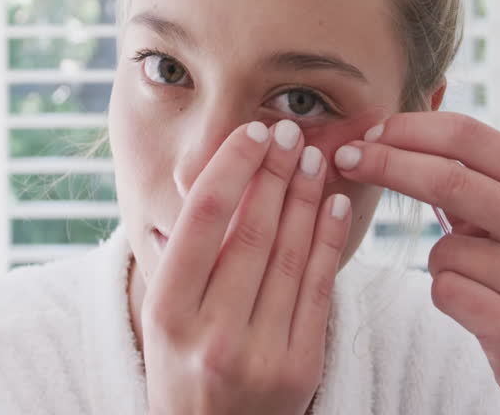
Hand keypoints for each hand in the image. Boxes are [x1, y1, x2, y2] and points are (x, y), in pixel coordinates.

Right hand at [141, 120, 351, 414]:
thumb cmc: (183, 367)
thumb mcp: (166, 316)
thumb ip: (188, 255)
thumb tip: (226, 172)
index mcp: (166, 313)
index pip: (204, 219)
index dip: (234, 167)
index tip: (254, 131)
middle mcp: (210, 334)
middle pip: (253, 231)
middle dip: (276, 172)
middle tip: (291, 130)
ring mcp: (259, 354)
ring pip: (290, 256)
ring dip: (306, 197)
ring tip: (315, 157)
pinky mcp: (300, 369)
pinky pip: (319, 289)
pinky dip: (328, 240)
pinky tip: (334, 204)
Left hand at [334, 112, 499, 414]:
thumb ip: (462, 174)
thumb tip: (384, 134)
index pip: (467, 136)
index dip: (409, 129)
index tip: (367, 134)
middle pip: (449, 178)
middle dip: (386, 164)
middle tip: (344, 159)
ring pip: (442, 249)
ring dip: (438, 262)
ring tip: (477, 279)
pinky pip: (445, 291)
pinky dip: (447, 295)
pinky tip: (479, 308)